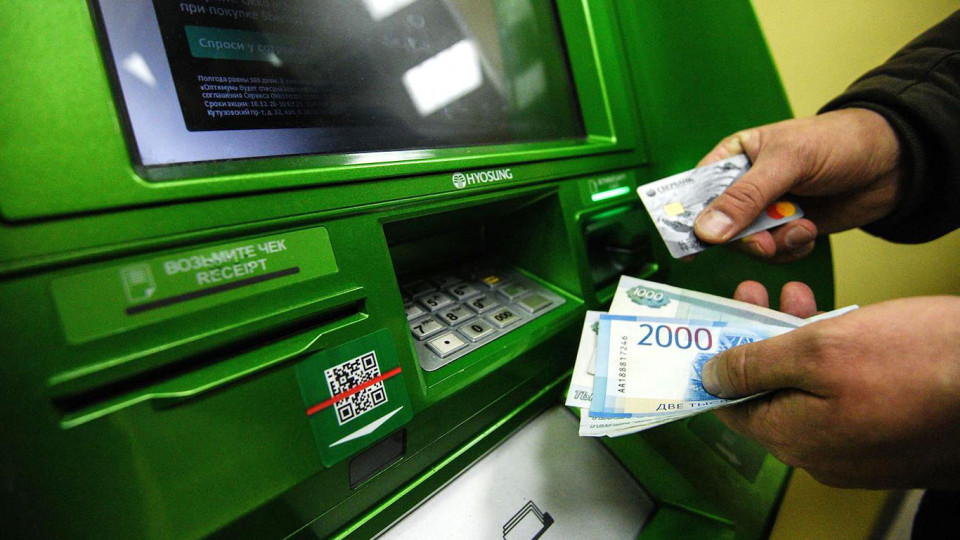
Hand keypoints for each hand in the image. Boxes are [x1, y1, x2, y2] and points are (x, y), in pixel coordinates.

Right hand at [693, 109, 903, 262]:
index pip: (696, 190)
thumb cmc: (838, 142)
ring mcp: (767, 211)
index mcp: (734, 158)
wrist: (894, 161)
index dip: (687, 218)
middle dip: (743, 238)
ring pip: (747, 245)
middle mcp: (745, 187)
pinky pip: (774, 253)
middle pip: (719, 227)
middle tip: (764, 240)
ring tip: (801, 227)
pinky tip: (809, 232)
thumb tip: (706, 231)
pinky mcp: (789, 230)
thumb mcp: (787, 163)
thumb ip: (746, 198)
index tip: (687, 247)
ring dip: (773, 244)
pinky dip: (791, 249)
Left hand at [701, 283, 959, 488]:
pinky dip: (834, 359)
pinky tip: (838, 323)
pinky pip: (846, 397)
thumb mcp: (821, 349)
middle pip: (770, 394)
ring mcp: (862, 449)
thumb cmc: (922, 362)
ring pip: (809, 391)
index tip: (711, 330)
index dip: (718, 365)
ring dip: (795, 341)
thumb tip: (711, 379)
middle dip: (758, 340)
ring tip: (793, 295)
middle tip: (753, 296)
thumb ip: (756, 366)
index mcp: (796, 440)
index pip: (733, 408)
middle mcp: (824, 455)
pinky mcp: (893, 434)